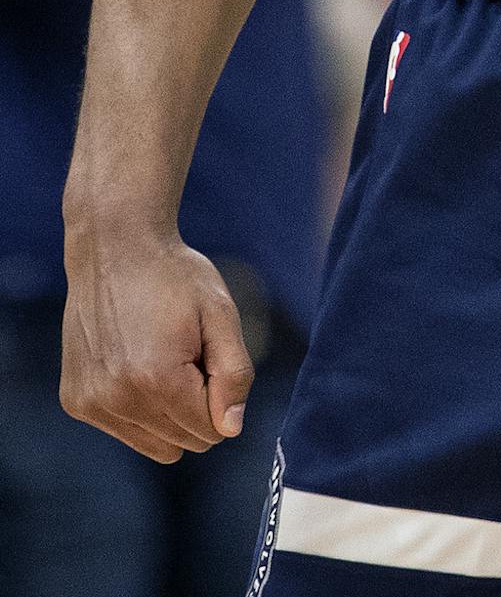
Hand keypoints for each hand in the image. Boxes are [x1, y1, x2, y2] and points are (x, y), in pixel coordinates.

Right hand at [61, 229, 254, 463]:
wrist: (114, 248)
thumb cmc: (174, 276)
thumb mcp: (220, 312)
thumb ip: (234, 374)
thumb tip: (231, 429)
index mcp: (158, 380)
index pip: (211, 430)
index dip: (220, 394)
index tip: (207, 354)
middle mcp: (118, 399)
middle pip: (184, 442)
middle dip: (196, 405)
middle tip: (186, 353)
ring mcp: (92, 403)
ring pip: (155, 443)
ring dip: (168, 411)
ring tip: (161, 358)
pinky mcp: (76, 401)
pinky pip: (125, 430)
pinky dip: (139, 406)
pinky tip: (135, 361)